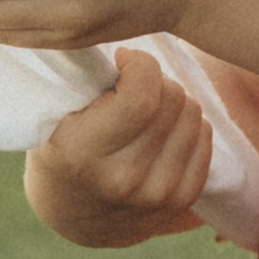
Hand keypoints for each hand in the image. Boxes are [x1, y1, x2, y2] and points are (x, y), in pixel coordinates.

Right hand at [24, 47, 209, 247]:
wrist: (75, 215)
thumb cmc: (61, 147)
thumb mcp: (53, 115)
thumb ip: (84, 81)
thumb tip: (130, 43)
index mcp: (83, 153)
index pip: (142, 95)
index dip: (140, 64)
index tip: (124, 61)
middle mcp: (124, 179)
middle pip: (172, 99)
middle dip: (155, 81)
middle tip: (132, 87)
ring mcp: (157, 194)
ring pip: (193, 114)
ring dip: (173, 101)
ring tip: (146, 109)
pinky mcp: (182, 200)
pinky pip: (205, 137)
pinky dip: (187, 124)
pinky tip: (161, 130)